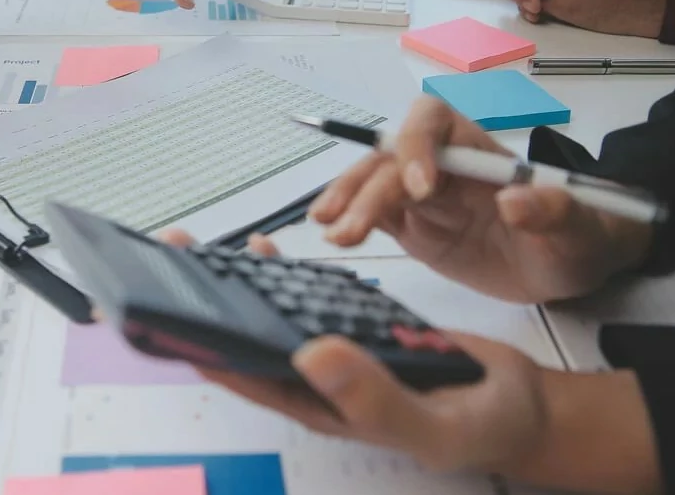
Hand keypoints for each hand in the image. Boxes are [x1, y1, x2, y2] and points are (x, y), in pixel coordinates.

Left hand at [155, 230, 659, 493]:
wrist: (520, 409)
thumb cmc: (478, 426)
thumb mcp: (431, 422)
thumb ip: (373, 397)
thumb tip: (310, 355)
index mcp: (321, 407)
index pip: (243, 374)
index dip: (196, 346)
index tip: (154, 311)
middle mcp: (316, 380)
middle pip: (244, 340)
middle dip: (200, 304)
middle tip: (164, 258)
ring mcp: (333, 353)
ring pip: (268, 317)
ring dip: (231, 285)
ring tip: (193, 248)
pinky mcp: (353, 328)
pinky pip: (303, 299)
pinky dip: (282, 274)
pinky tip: (264, 252)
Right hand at [310, 97, 652, 303]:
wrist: (571, 266)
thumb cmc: (580, 234)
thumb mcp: (581, 227)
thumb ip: (555, 210)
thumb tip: (515, 200)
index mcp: (479, 148)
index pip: (434, 124)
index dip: (418, 147)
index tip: (421, 188)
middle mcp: (443, 164)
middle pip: (391, 159)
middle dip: (368, 188)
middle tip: (350, 227)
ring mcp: (425, 197)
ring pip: (374, 185)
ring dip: (350, 202)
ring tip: (330, 231)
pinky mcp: (415, 228)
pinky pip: (376, 216)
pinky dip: (352, 221)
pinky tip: (335, 235)